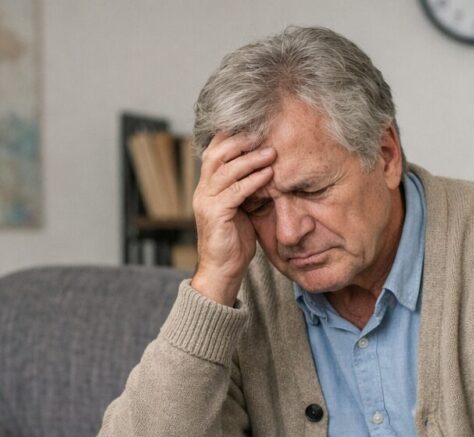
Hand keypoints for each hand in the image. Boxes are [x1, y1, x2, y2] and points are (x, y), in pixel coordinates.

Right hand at [190, 131, 275, 305]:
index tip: (256, 129)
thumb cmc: (235, 240)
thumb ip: (246, 188)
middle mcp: (202, 190)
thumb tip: (267, 168)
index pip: (214, 151)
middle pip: (217, 153)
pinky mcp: (215, 214)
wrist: (223, 270)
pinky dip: (253, 180)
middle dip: (241, 141)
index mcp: (207, 186)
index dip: (232, 137)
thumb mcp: (241, 208)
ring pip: (226, 170)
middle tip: (264, 135)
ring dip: (251, 159)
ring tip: (272, 153)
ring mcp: (206, 201)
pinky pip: (235, 191)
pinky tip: (268, 174)